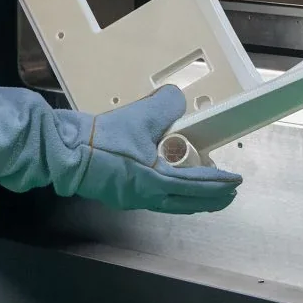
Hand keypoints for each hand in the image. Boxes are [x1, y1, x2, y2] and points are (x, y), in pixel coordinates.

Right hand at [73, 84, 241, 212]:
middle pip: (188, 203)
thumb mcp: (141, 115)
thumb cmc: (104, 139)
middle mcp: (149, 196)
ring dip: (191, 199)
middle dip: (211, 199)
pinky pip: (155, 200)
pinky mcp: (117, 195)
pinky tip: (166, 185)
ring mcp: (132, 199)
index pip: (199, 185)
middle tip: (227, 194)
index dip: (220, 183)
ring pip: (171, 204)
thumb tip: (176, 98)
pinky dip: (171, 196)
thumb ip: (166, 104)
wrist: (65, 152)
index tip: (236, 181)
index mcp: (158, 181)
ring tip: (202, 193)